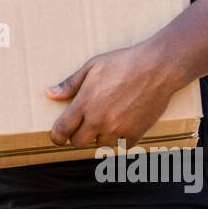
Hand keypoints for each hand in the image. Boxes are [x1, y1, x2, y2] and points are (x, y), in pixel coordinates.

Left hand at [46, 42, 179, 148]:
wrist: (157, 68)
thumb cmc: (124, 63)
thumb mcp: (92, 67)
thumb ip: (70, 84)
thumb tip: (50, 94)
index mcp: (85, 104)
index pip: (62, 130)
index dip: (57, 136)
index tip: (58, 137)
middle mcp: (99, 120)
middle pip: (79, 142)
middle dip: (78, 135)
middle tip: (84, 125)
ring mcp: (117, 129)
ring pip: (101, 144)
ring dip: (101, 136)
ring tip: (108, 120)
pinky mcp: (135, 134)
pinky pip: (122, 145)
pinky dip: (122, 138)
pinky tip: (124, 123)